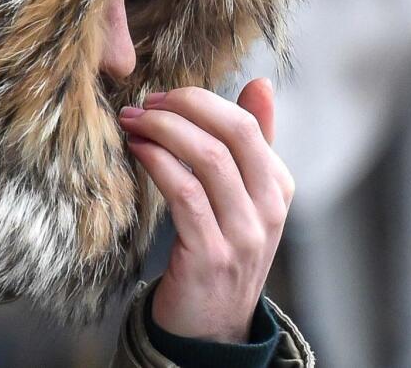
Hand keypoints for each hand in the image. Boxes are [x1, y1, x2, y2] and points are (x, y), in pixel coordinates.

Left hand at [118, 78, 293, 342]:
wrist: (210, 326)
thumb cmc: (219, 249)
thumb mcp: (243, 197)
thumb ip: (251, 144)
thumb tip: (260, 84)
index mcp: (278, 187)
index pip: (249, 125)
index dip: (202, 101)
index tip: (163, 95)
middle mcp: (269, 210)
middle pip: (234, 134)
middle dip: (184, 107)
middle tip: (144, 102)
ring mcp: (243, 235)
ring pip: (209, 160)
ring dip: (164, 130)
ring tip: (132, 121)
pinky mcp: (210, 256)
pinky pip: (185, 194)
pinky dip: (158, 163)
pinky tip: (137, 151)